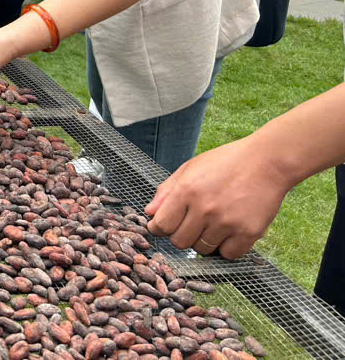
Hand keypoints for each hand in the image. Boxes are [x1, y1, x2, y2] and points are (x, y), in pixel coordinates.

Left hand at [145, 137, 289, 257]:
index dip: (159, 228)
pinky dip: (226, 248)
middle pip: (180, 242)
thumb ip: (166, 191)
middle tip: (190, 224)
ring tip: (212, 224)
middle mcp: (205, 209)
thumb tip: (149, 213)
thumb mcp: (190, 168)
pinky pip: (228, 254)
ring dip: (203, 241)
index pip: (162, 225)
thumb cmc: (225, 162)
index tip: (162, 227)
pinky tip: (228, 232)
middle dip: (180, 235)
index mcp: (187, 191)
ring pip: (202, 250)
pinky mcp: (249, 232)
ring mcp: (227, 222)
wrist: (266, 162)